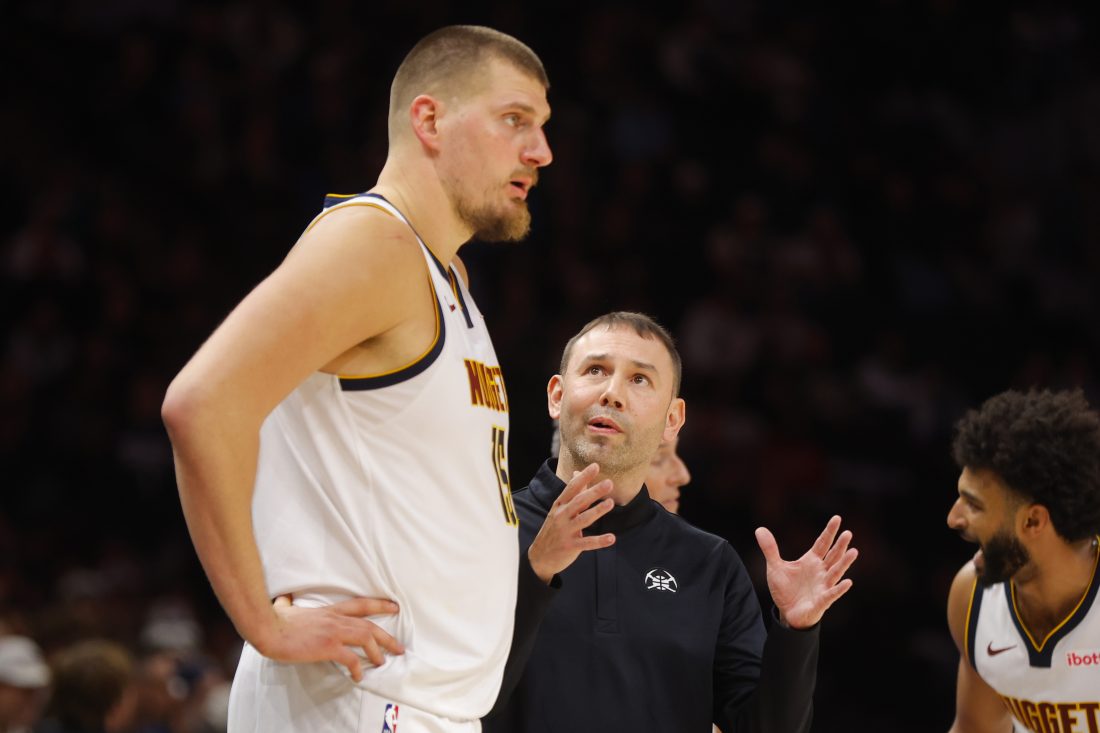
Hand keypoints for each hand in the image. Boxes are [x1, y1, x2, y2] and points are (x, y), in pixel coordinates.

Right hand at [255, 595, 404, 681]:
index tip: (394, 607)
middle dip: (387, 637)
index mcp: (329, 610)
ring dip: (377, 652)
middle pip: (370, 625)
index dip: (380, 604)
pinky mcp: (327, 646)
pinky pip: (350, 658)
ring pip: (366, 639)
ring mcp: (333, 632)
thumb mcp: (286, 607)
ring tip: (382, 662)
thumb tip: (283, 598)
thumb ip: (288, 603)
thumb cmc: (275, 620)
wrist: (268, 628)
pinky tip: (357, 676)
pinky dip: (357, 668)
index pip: (361, 605)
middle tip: (399, 647)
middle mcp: (336, 619)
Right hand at [528, 463, 615, 582]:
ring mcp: (565, 531)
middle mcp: (561, 516)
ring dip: (598, 511)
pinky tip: (612, 538)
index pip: (572, 488)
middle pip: (579, 501)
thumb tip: (578, 473)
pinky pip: (587, 543)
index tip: (596, 466)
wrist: (539, 557)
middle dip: (594, 492)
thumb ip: (572, 493)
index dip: (584, 477)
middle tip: (609, 483)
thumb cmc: (553, 529)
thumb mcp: (559, 510)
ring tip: (610, 503)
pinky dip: (599, 541)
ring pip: (583, 519)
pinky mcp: (570, 546)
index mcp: (559, 505)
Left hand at [754, 515, 856, 629]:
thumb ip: (770, 549)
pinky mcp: (822, 601)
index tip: (837, 518)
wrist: (787, 613)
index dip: (829, 531)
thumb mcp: (775, 567)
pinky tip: (847, 582)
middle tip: (848, 533)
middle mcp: (821, 571)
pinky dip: (839, 589)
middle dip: (840, 545)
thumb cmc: (786, 590)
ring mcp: (823, 586)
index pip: (822, 543)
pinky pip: (831, 594)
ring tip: (854, 551)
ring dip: (844, 563)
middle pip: (833, 555)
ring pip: (836, 572)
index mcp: (811, 561)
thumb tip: (759, 529)